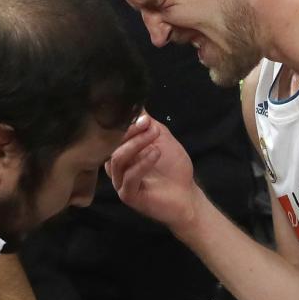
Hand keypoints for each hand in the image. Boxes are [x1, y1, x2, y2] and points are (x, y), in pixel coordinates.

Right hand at [106, 113, 202, 230]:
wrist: (186, 194)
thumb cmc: (173, 167)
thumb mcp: (162, 139)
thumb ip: (149, 124)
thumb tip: (137, 103)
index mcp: (122, 153)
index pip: (114, 135)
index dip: (126, 124)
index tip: (143, 117)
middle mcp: (117, 168)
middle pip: (112, 146)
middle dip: (130, 133)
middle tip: (148, 125)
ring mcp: (120, 183)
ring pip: (117, 160)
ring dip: (136, 145)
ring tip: (154, 137)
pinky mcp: (128, 196)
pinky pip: (129, 178)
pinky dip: (142, 163)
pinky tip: (155, 153)